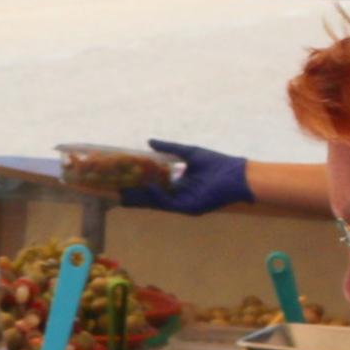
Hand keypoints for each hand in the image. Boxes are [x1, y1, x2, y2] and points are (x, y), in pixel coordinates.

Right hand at [129, 140, 249, 214]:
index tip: (123, 176)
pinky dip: (157, 196)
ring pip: (156, 201)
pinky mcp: (188, 207)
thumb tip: (149, 142)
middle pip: (152, 195)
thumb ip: (169, 149)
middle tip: (114, 187)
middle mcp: (178, 195)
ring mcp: (182, 202)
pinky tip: (147, 186)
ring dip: (140, 197)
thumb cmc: (216, 164)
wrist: (236, 175)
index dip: (139, 180)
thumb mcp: (188, 153)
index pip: (155, 184)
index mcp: (179, 184)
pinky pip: (168, 203)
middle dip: (134, 192)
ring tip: (122, 191)